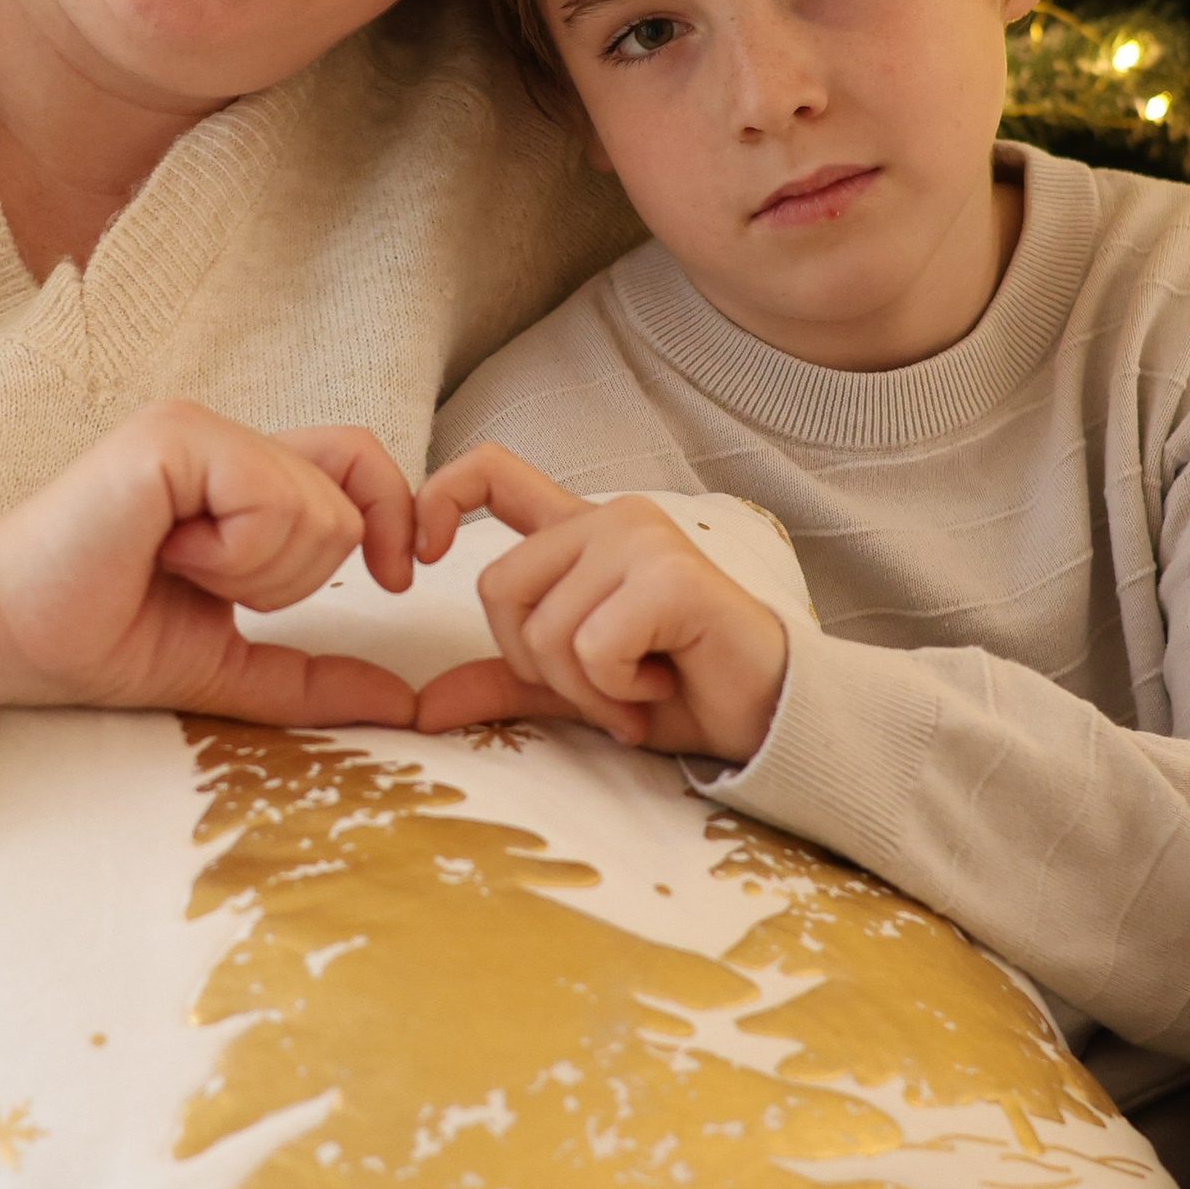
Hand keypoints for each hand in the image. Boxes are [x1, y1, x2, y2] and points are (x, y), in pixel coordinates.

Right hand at [0, 406, 417, 740]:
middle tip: (203, 584)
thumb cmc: (96, 639)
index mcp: (240, 477)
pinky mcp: (172, 436)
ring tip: (174, 568)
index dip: (395, 518)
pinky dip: (231, 554)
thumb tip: (403, 702)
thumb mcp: (229, 666)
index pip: (363, 462)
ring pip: (317, 510)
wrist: (5, 639)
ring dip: (253, 573)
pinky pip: (269, 500)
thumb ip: (314, 677)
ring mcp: (196, 430)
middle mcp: (223, 439)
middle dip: (291, 579)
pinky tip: (166, 553)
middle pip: (350, 504)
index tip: (391, 581)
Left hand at [411, 447, 788, 763]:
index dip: (438, 498)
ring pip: (545, 627)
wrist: (768, 716)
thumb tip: (423, 706)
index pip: (490, 472)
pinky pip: (593, 646)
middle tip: (604, 686)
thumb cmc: (680, 691)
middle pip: (498, 587)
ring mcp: (642, 538)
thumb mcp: (574, 690)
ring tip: (641, 687)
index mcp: (580, 533)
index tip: (421, 557)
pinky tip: (663, 682)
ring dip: (586, 687)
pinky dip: (618, 688)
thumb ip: (504, 684)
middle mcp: (610, 518)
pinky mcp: (670, 575)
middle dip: (536, 663)